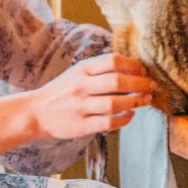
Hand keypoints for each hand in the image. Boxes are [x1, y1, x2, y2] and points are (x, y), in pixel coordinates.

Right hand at [29, 53, 155, 138]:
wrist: (36, 112)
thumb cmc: (62, 91)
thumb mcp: (77, 72)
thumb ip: (99, 69)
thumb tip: (132, 67)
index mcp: (82, 69)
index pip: (112, 61)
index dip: (132, 65)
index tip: (143, 70)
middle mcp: (81, 86)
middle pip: (117, 82)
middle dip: (140, 84)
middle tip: (151, 86)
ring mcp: (80, 107)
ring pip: (114, 104)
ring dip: (135, 102)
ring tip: (145, 100)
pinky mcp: (81, 126)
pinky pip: (108, 122)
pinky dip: (124, 119)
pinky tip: (130, 115)